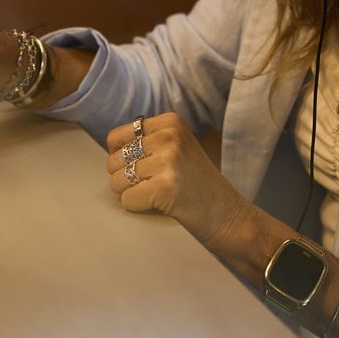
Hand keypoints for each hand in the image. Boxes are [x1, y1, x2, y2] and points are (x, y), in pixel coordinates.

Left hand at [107, 113, 252, 251]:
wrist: (229, 215)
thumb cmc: (199, 185)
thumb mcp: (179, 148)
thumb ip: (149, 141)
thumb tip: (110, 148)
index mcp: (171, 122)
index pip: (116, 138)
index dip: (122, 158)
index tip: (145, 167)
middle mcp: (169, 136)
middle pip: (113, 161)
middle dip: (125, 178)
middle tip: (154, 185)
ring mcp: (167, 161)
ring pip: (117, 181)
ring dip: (131, 194)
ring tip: (158, 194)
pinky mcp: (164, 187)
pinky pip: (127, 200)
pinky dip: (138, 207)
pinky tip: (161, 205)